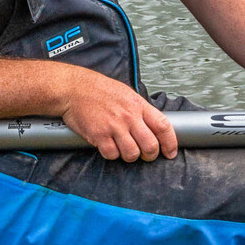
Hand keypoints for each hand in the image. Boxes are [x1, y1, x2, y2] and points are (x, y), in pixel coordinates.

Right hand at [58, 69, 176, 161]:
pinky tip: (109, 146)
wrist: (74, 88)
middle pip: (150, 145)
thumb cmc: (99, 90)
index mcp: (139, 106)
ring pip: (132, 154)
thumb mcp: (127, 94)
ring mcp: (114, 127)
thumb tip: (153, 125)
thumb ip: (141, 110)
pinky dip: (112, 154)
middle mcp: (129, 117)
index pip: (163, 126)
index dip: (171, 143)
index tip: (170, 152)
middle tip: (147, 155)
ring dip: (131, 156)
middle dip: (151, 155)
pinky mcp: (99, 135)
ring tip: (125, 150)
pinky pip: (112, 154)